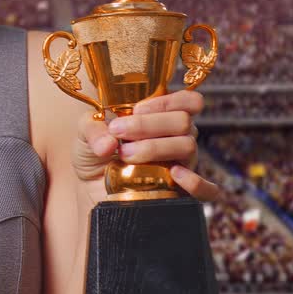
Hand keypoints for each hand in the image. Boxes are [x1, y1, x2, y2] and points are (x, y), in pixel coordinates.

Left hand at [73, 89, 219, 201]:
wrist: (90, 186)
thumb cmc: (95, 150)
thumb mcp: (85, 132)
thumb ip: (93, 129)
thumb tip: (108, 144)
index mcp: (163, 117)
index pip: (189, 101)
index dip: (167, 101)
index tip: (136, 109)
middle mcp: (177, 138)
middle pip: (184, 122)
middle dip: (148, 125)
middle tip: (120, 134)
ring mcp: (182, 165)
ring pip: (188, 147)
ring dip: (155, 148)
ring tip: (125, 155)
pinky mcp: (180, 192)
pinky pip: (206, 190)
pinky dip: (195, 182)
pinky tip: (174, 174)